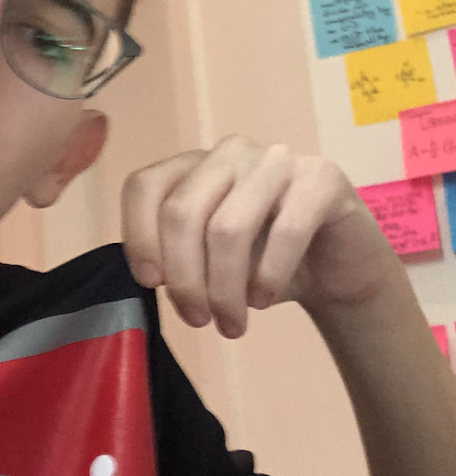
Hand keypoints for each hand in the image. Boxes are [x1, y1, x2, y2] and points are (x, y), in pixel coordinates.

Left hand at [121, 135, 396, 337]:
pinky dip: (267, 277)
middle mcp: (230, 153)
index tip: (151, 284)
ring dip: (224, 289)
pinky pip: (284, 231)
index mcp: (193, 166)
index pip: (145, 186)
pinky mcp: (322, 177)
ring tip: (231, 323)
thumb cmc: (263, 264)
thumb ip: (175, 258)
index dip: (139, 236)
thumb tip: (154, 276)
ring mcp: (276, 160)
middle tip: (197, 319)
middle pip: (182, 212)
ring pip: (228, 228)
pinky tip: (263, 300)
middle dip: (185, 278)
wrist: (337, 270)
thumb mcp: (208, 262)